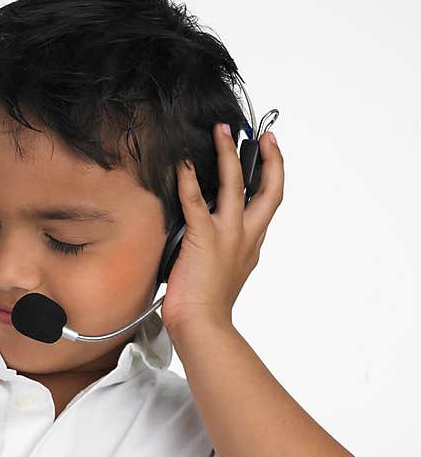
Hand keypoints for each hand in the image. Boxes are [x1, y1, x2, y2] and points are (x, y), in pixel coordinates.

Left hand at [160, 123, 283, 340]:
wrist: (202, 325)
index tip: (272, 153)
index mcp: (252, 245)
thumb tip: (206, 234)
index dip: (274, 176)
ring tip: (220, 131)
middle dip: (269, 158)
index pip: (269, 204)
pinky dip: (188, 181)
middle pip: (269, 189)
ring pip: (233, 185)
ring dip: (227, 154)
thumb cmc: (206, 307)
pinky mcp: (203, 239)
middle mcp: (246, 237)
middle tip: (263, 134)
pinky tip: (181, 164)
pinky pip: (195, 202)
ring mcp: (227, 236)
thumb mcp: (224, 271)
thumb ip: (222, 249)